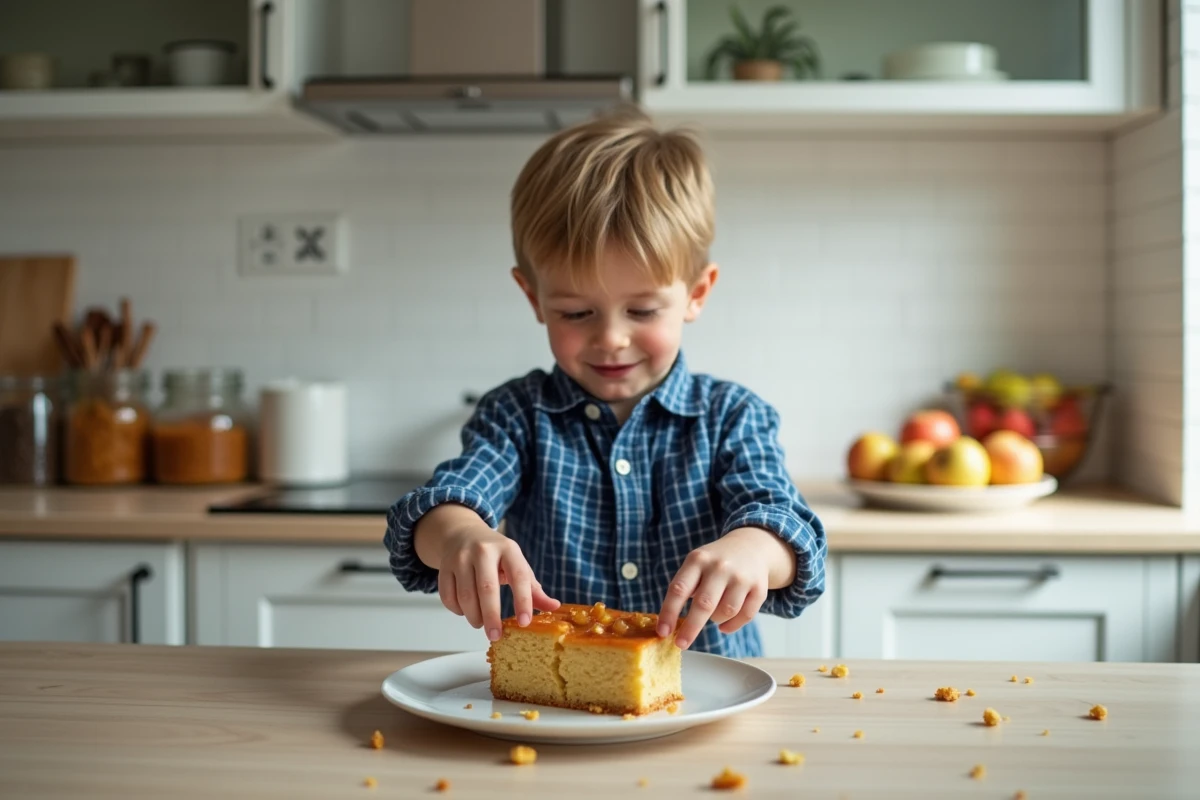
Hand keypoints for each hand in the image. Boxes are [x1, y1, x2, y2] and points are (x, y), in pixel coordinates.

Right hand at [433, 520, 559, 641]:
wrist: (463, 534)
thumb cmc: (496, 555)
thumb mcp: (517, 565)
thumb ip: (534, 589)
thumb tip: (554, 607)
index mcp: (508, 549)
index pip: (519, 576)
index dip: (523, 601)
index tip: (525, 622)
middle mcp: (483, 550)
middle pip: (487, 588)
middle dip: (492, 616)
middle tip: (495, 635)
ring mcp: (461, 557)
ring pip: (465, 595)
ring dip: (473, 616)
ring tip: (481, 623)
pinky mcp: (444, 566)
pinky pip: (448, 596)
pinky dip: (457, 610)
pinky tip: (465, 611)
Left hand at [657, 528, 787, 649]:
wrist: (750, 547)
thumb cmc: (714, 563)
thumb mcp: (696, 564)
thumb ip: (684, 589)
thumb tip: (669, 626)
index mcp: (698, 560)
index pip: (679, 589)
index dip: (669, 612)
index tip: (662, 632)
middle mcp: (720, 566)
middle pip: (704, 604)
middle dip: (691, 628)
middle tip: (681, 644)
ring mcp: (741, 577)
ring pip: (725, 612)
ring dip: (715, 621)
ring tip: (712, 615)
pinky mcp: (759, 588)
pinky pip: (745, 616)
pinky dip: (732, 626)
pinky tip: (724, 625)